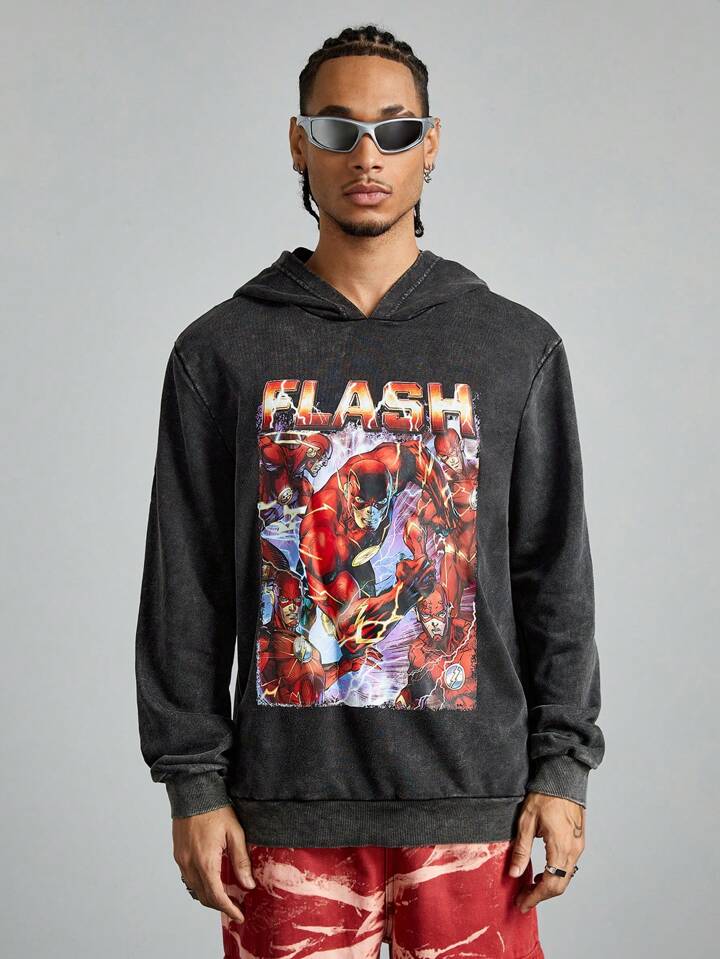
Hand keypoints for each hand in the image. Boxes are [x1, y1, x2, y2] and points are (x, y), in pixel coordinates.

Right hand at [172, 805, 255, 922]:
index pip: (216, 896)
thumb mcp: (235, 832)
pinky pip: (187, 879)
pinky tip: (210, 883)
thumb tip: (248, 885)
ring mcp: (182, 860)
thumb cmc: (215, 809)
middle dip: (220, 906)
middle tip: (235, 908)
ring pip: (194, 889)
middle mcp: (190, 864)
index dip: (228, 909)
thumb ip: (241, 860)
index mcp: (206, 861)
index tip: (239, 916)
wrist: (193, 792)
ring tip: (225, 898)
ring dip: (209, 897)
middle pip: (204, 897)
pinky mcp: (178, 855)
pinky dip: (199, 886)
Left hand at [508, 792, 584, 913]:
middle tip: (523, 900)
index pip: (550, 884)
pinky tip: (543, 873)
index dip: (535, 897)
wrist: (562, 778)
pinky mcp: (577, 842)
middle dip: (541, 896)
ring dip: (549, 887)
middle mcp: (573, 851)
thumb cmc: (544, 796)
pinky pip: (568, 867)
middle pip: (560, 885)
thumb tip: (514, 873)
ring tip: (529, 888)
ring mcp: (577, 847)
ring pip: (565, 878)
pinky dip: (556, 876)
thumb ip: (521, 849)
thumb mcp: (526, 822)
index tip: (522, 903)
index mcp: (560, 848)